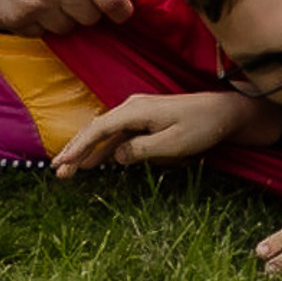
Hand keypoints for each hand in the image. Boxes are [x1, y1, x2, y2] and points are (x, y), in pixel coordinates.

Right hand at [0, 0, 132, 33]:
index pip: (111, 0)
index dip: (121, 12)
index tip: (122, 15)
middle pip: (90, 18)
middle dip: (87, 10)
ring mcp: (33, 6)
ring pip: (66, 30)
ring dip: (62, 18)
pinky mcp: (13, 20)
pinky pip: (39, 34)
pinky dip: (38, 23)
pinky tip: (27, 2)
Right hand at [52, 92, 248, 176]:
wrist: (224, 114)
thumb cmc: (201, 127)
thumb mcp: (172, 144)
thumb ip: (140, 150)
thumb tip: (115, 156)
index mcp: (137, 110)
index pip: (98, 129)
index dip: (78, 147)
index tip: (61, 164)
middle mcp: (134, 107)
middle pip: (97, 129)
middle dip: (76, 150)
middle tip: (58, 173)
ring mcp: (139, 113)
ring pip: (105, 134)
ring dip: (87, 151)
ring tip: (68, 171)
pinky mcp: (145, 121)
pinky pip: (118, 136)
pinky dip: (104, 149)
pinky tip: (94, 162)